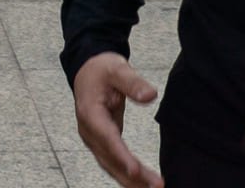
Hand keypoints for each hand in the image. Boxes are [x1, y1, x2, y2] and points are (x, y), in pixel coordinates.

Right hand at [72, 53, 162, 187]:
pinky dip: (126, 175)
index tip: (136, 170)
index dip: (121, 156)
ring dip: (131, 180)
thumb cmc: (102, 69)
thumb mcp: (118, 69)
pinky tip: (141, 184)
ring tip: (154, 187)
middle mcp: (88, 131)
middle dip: (132, 175)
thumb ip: (133, 82)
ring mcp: (92, 139)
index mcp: (90, 113)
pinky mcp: (100, 142)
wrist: (87, 70)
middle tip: (157, 185)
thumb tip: (150, 95)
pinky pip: (112, 163)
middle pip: (110, 158)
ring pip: (110, 166)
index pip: (107, 138)